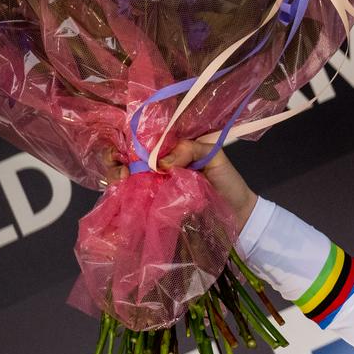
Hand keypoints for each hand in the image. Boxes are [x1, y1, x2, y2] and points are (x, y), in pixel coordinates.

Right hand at [107, 137, 258, 232]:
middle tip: (120, 165)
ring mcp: (153, 187)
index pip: (141, 140)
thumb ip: (189, 149)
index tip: (122, 146)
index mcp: (170, 151)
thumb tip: (161, 162)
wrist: (238, 214)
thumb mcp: (213, 156)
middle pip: (126, 158)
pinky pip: (134, 199)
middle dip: (114, 158)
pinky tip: (123, 191)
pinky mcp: (155, 207)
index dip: (126, 139)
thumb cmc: (227, 181)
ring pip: (124, 178)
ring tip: (123, 178)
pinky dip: (123, 194)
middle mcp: (157, 167)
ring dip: (116, 175)